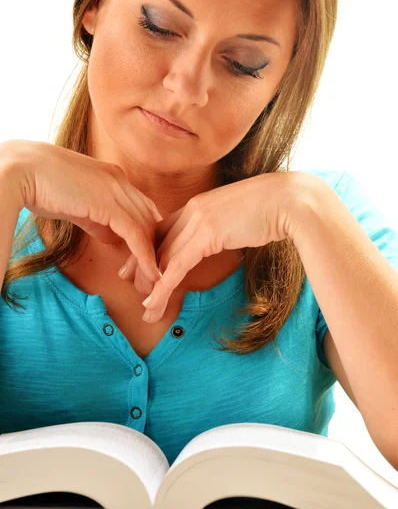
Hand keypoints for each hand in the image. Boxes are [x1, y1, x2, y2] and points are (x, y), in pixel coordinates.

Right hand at [2, 139, 163, 289]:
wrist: (22, 171)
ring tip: (152, 281)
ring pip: (146, 227)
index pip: (142, 208)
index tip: (146, 258)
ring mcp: (116, 189)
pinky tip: (148, 272)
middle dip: (153, 248)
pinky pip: (135, 233)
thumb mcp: (76, 205)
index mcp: (113, 177)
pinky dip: (144, 255)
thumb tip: (109, 236)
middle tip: (152, 275)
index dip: (147, 234)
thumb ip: (96, 219)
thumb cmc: (41, 186)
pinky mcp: (108, 203)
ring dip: (151, 257)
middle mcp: (120, 180)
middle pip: (149, 218)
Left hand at [132, 171, 304, 321]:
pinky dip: (163, 285)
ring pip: (164, 257)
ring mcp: (198, 220)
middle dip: (141, 265)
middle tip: (127, 282)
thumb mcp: (240, 217)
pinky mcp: (206, 234)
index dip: (150, 248)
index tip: (139, 262)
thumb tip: (226, 237)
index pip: (165, 228)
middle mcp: (192, 209)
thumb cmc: (274, 209)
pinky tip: (155, 300)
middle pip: (158, 242)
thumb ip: (225, 226)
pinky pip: (177, 264)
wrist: (291, 201)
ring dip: (152, 285)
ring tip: (146, 308)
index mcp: (199, 204)